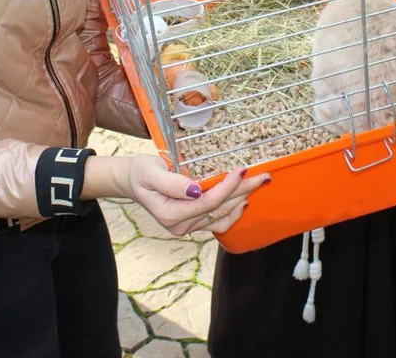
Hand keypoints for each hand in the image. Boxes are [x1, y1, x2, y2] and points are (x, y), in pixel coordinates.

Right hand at [122, 155, 269, 234]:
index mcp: (171, 215)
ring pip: (223, 216)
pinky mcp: (194, 224)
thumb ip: (172, 183)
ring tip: (258, 184)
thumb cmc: (140, 173)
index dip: (227, 186)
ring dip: (242, 199)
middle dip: (243, 191)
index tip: (241, 169)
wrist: (132, 182)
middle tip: (263, 176)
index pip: (208, 202)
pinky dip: (233, 211)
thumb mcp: (150, 172)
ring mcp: (189, 228)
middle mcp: (181, 226)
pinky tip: (243, 199)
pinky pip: (218, 222)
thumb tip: (194, 190)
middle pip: (220, 209)